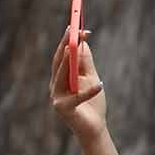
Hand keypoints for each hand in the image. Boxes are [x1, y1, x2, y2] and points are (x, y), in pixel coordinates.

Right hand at [49, 29, 105, 144]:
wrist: (95, 128)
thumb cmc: (92, 103)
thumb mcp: (91, 79)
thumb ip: (86, 62)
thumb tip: (83, 42)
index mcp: (61, 76)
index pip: (62, 55)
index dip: (68, 40)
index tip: (76, 26)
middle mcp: (55, 84)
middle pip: (59, 61)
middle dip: (67, 45)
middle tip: (75, 30)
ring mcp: (56, 96)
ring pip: (62, 75)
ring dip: (70, 60)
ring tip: (77, 47)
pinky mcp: (63, 108)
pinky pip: (77, 97)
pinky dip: (89, 91)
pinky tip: (100, 85)